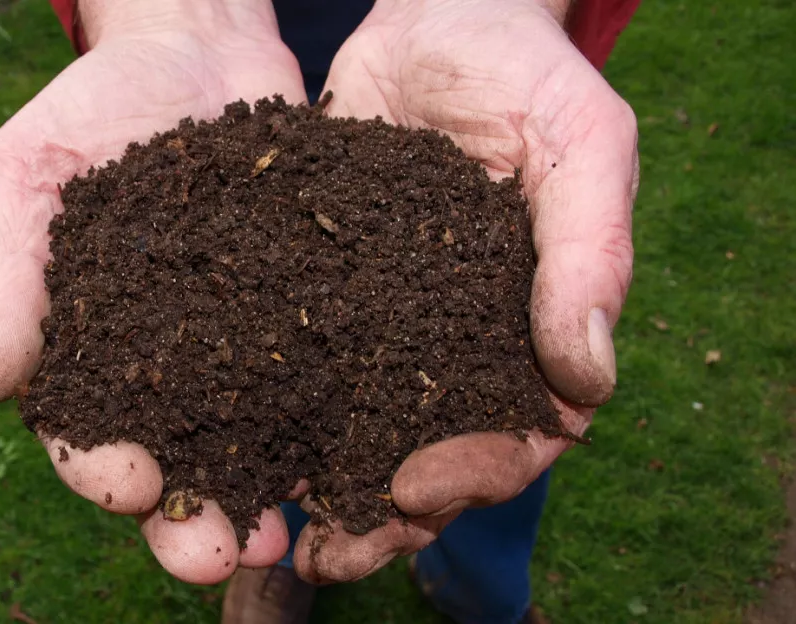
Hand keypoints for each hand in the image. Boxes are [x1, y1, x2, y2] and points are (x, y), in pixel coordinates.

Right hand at [0, 0, 306, 584]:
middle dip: (190, 518)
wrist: (193, 46)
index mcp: (88, 346)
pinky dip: (333, 420)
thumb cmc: (91, 107)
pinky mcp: (303, 311)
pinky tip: (355, 452)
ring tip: (289, 538)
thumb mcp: (28, 172)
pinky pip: (319, 374)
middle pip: (174, 461)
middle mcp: (166, 363)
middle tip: (216, 557)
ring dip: (265, 496)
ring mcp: (239, 341)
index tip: (128, 485)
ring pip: (251, 440)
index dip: (101, 469)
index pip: (84, 430)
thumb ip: (9, 274)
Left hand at [291, 0, 637, 582]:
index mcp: (529, 329)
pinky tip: (222, 443)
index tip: (414, 489)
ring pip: (353, 428)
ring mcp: (384, 324)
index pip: (519, 434)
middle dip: (381, 514)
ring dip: (314, 486)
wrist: (434, 16)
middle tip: (326, 555)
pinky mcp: (318, 292)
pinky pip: (292, 364)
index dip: (475, 474)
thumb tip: (588, 382)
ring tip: (265, 530)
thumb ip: (589, 254)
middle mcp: (453, 343)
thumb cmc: (524, 73)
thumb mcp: (579, 144)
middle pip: (426, 456)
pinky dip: (263, 410)